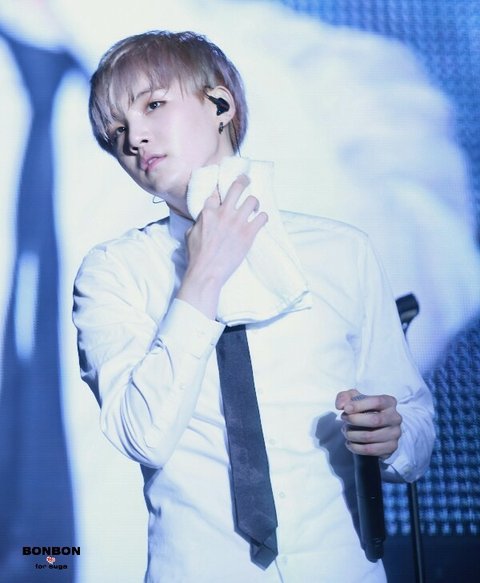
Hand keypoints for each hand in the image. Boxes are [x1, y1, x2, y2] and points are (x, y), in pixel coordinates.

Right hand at [177, 175, 267, 317]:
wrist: (207, 272)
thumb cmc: (197, 256)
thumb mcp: (190, 234)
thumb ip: (198, 222)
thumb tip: (202, 219)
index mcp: (208, 212)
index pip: (216, 193)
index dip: (220, 193)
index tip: (224, 194)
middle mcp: (224, 213)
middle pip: (237, 187)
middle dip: (243, 181)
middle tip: (246, 181)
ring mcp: (237, 223)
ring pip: (252, 200)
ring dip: (254, 203)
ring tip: (254, 207)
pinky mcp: (248, 234)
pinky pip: (262, 217)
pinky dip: (263, 218)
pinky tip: (260, 221)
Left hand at [335, 388, 401, 458]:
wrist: (376, 427)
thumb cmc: (364, 409)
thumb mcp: (354, 398)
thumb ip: (344, 397)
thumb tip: (341, 405)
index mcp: (389, 402)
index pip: (377, 402)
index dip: (359, 405)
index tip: (346, 409)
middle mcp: (395, 418)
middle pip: (375, 420)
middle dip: (354, 420)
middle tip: (344, 419)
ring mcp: (395, 434)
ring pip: (370, 436)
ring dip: (352, 434)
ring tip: (345, 431)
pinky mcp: (391, 447)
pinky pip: (370, 450)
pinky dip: (356, 447)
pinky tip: (350, 443)